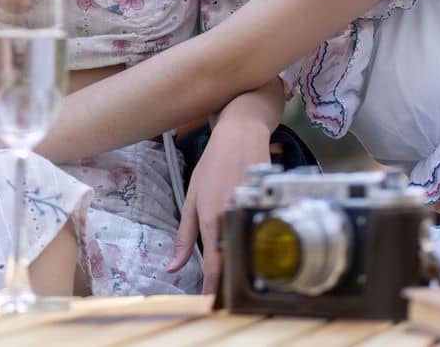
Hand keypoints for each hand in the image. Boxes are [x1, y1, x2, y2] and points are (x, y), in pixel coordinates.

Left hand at [168, 118, 273, 292]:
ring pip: (247, 249)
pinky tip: (247, 254)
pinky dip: (252, 247)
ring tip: (230, 279)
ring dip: (238, 266)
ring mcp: (251, 211)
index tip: (208, 303)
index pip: (213, 265)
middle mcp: (232, 216)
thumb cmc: (213, 164)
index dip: (211, 288)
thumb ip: (184, 235)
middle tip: (218, 296)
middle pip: (232, 261)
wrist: (241, 136)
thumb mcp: (191, 198)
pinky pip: (259, 234)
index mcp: (211, 217)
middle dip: (225, 282)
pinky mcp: (266, 206)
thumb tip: (173, 266)